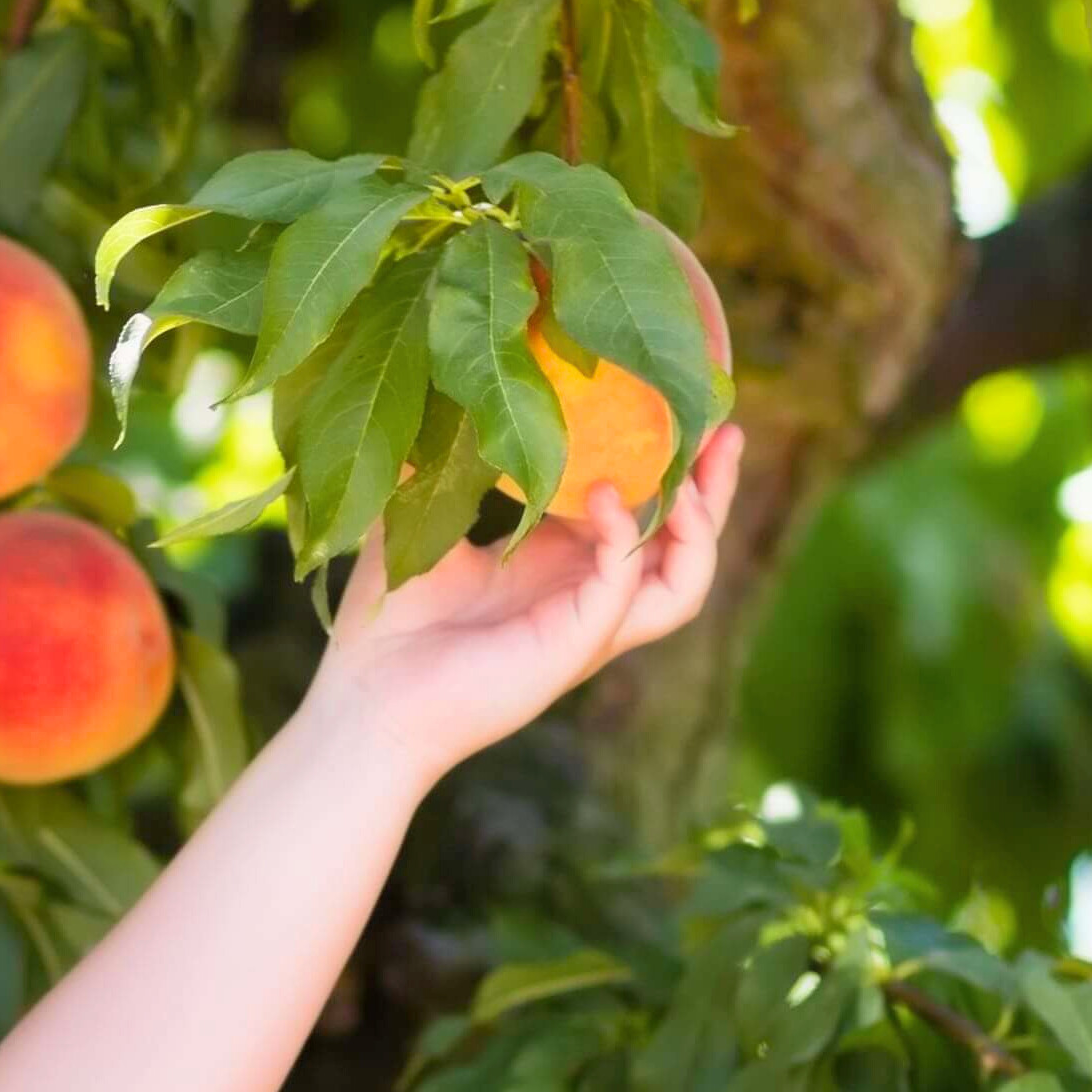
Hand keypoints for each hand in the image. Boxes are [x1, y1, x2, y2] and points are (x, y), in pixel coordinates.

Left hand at [306, 424, 743, 777]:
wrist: (364, 702)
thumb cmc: (385, 624)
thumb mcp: (419, 522)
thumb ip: (441, 464)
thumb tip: (444, 389)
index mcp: (560, 566)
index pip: (638, 510)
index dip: (665, 462)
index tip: (677, 401)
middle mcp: (585, 597)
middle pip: (683, 545)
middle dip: (714, 488)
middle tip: (727, 427)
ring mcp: (585, 627)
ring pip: (683, 582)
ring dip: (700, 526)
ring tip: (697, 470)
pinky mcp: (571, 648)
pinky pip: (625, 588)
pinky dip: (624, 538)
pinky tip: (604, 493)